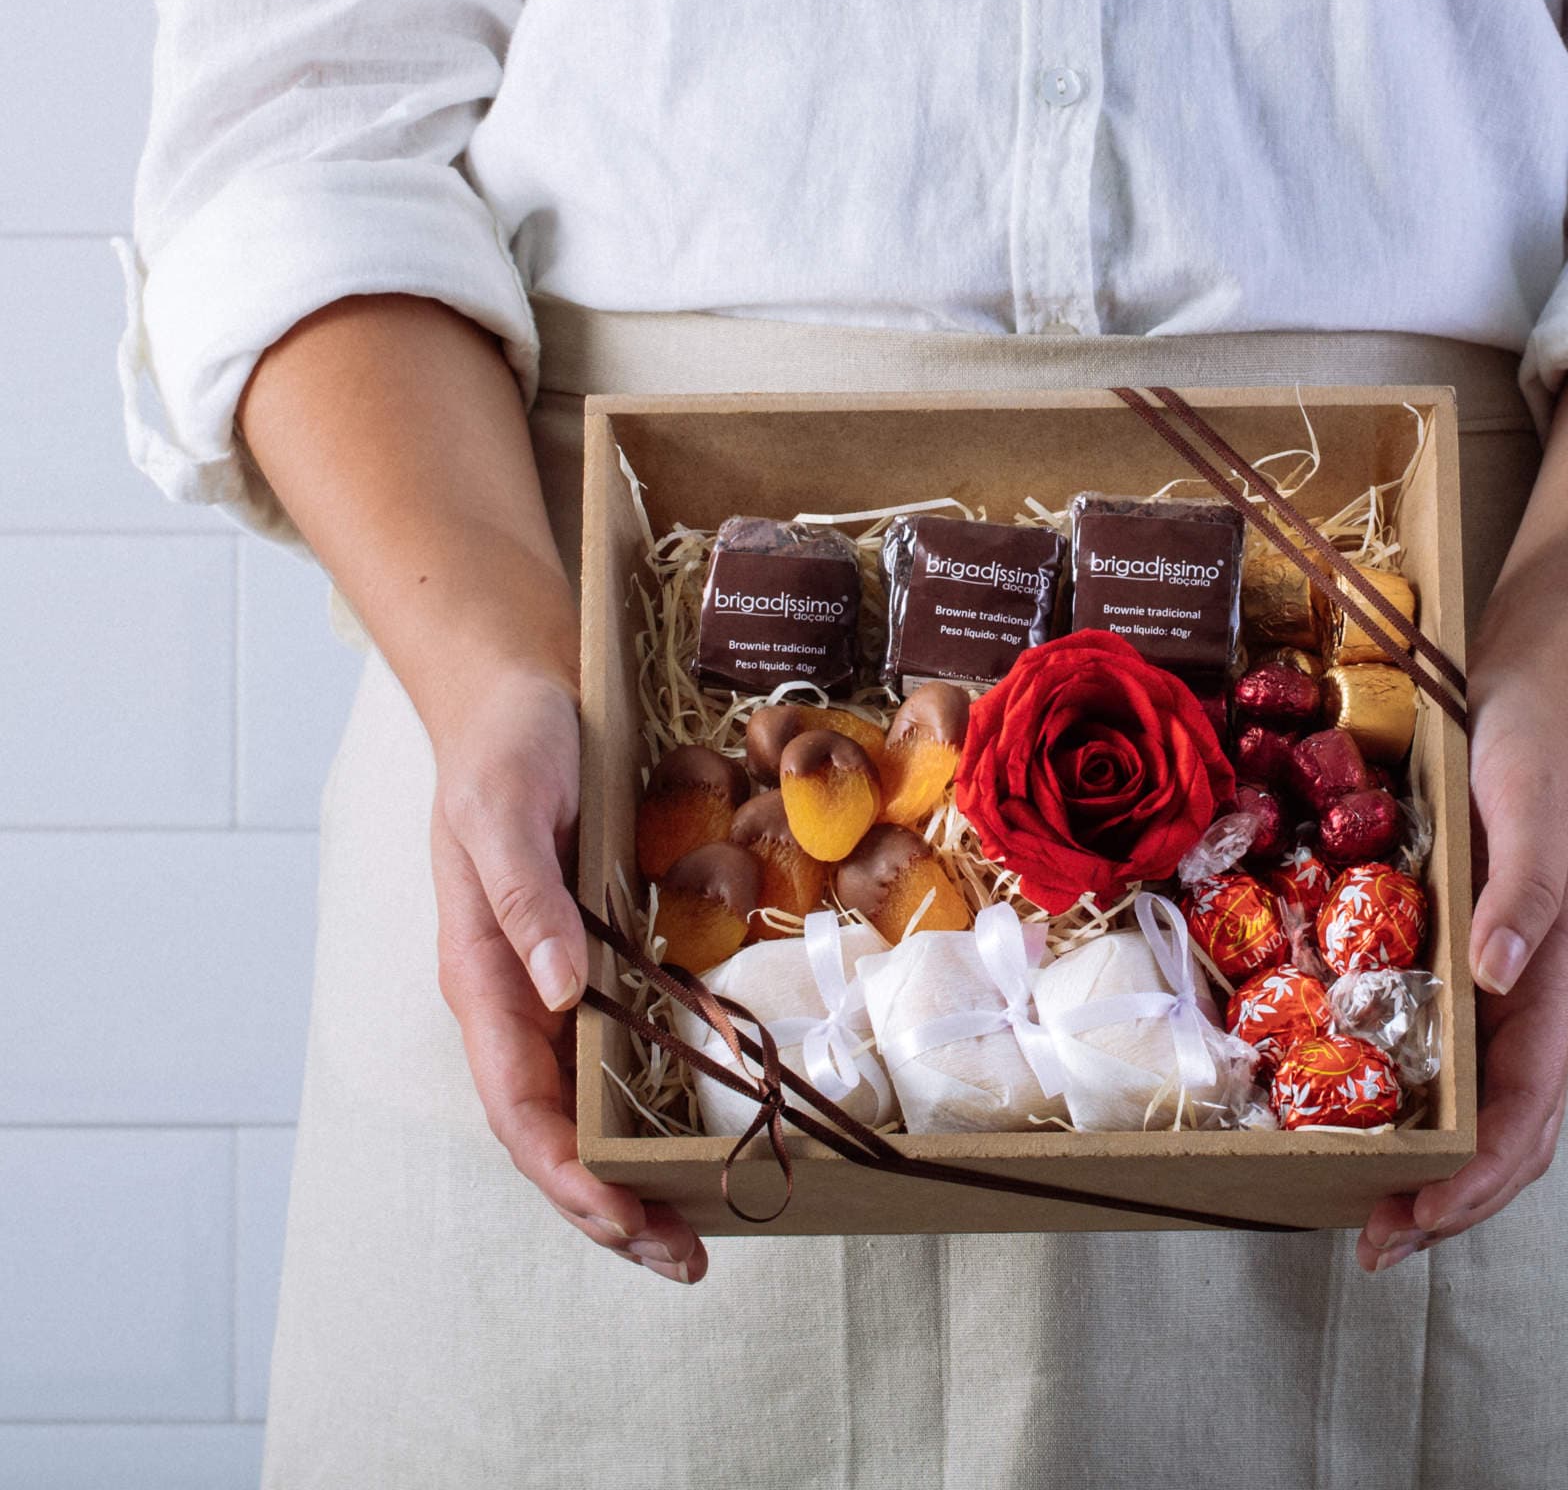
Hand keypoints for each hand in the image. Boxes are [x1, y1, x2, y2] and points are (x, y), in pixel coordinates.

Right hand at [430, 666, 708, 1282]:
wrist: (518, 696)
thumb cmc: (506, 751)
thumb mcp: (507, 812)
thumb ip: (525, 901)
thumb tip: (555, 992)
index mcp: (482, 977)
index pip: (516, 1105)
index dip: (565, 1174)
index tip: (622, 1220)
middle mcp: (516, 999)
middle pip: (551, 1134)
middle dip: (609, 1208)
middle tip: (685, 1261)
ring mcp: (551, 989)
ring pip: (582, 1113)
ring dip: (631, 1181)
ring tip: (693, 1237)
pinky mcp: (589, 967)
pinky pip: (612, 1062)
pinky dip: (646, 1117)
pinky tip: (692, 1144)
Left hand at [1357, 684, 1567, 1272]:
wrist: (1533, 688)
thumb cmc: (1536, 746)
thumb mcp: (1531, 805)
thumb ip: (1524, 888)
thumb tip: (1502, 974)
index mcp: (1558, 975)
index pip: (1530, 1105)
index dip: (1481, 1176)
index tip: (1424, 1218)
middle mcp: (1528, 993)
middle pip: (1502, 1128)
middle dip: (1446, 1198)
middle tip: (1374, 1243)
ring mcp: (1495, 980)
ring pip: (1470, 1100)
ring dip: (1424, 1162)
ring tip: (1357, 1205)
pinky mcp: (1457, 955)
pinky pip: (1434, 1044)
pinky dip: (1402, 1094)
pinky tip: (1349, 1111)